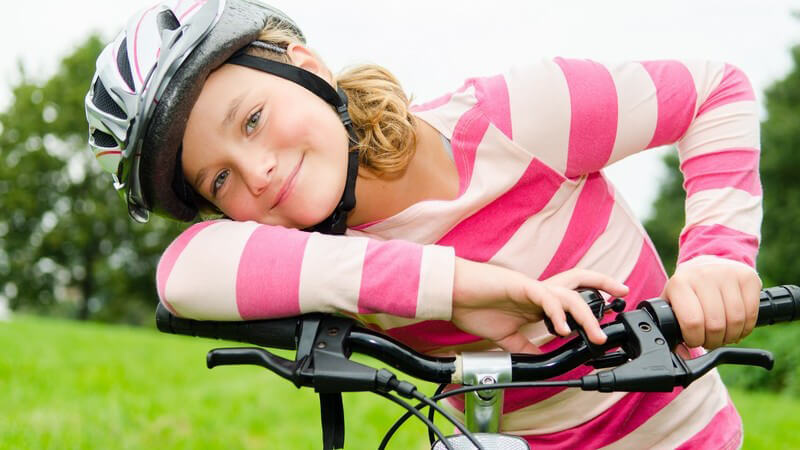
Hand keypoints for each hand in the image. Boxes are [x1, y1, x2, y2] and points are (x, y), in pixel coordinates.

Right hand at [451, 258, 628, 352]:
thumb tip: (540, 361)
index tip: (611, 303)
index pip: (570, 294)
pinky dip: (557, 313)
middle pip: (578, 282)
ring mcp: (531, 287)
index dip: (591, 294)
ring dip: (584, 315)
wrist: (453, 295)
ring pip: (568, 294)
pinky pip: (546, 297)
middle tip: (623, 292)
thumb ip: (525, 346)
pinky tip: (560, 329)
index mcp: (536, 300)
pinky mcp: (521, 287)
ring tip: (594, 335)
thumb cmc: (474, 308)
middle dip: (602, 284)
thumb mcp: (505, 336)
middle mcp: (538, 291)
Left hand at [661, 262, 761, 349]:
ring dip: (730, 336)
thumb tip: (682, 357)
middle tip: (710, 340)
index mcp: (679, 284)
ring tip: (723, 335)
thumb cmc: (687, 290)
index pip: (692, 322)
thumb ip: (671, 329)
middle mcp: (703, 276)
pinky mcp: (748, 277)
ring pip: (736, 321)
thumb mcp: (672, 305)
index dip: (695, 340)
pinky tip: (737, 327)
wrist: (705, 264)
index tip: (694, 341)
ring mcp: (727, 274)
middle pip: (716, 325)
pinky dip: (746, 328)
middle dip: (713, 341)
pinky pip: (751, 313)